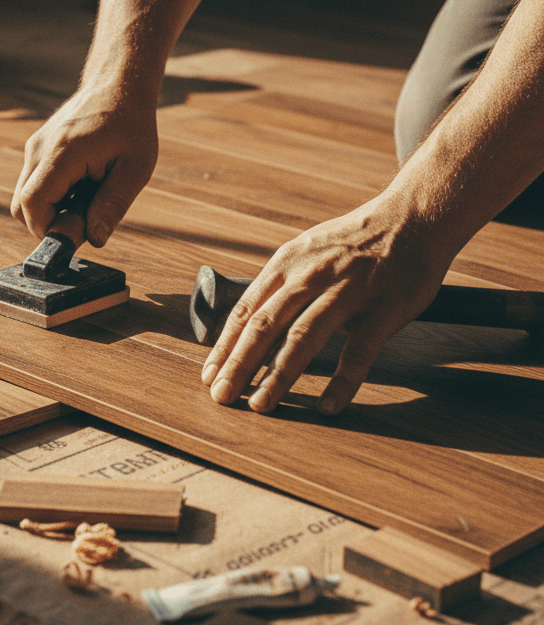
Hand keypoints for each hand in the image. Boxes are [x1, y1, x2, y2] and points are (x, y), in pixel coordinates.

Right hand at [12, 86, 157, 246]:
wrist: (118, 84)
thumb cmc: (131, 123)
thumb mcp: (136, 167)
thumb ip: (113, 204)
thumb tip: (94, 239)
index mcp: (63, 152)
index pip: (32, 204)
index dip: (48, 229)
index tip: (77, 232)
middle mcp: (39, 149)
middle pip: (21, 206)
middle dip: (50, 222)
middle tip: (87, 215)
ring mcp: (34, 147)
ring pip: (25, 197)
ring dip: (53, 209)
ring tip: (89, 194)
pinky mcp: (37, 148)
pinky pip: (34, 183)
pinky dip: (54, 195)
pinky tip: (82, 183)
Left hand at [200, 194, 452, 414]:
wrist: (413, 217)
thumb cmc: (354, 242)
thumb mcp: (306, 251)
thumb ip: (281, 285)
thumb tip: (249, 324)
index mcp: (286, 263)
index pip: (246, 310)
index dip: (225, 345)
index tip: (210, 375)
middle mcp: (310, 276)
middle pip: (264, 325)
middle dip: (239, 363)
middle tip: (221, 396)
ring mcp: (346, 292)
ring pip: (303, 338)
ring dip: (278, 374)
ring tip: (260, 405)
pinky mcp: (383, 308)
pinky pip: (359, 351)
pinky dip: (342, 381)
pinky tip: (327, 406)